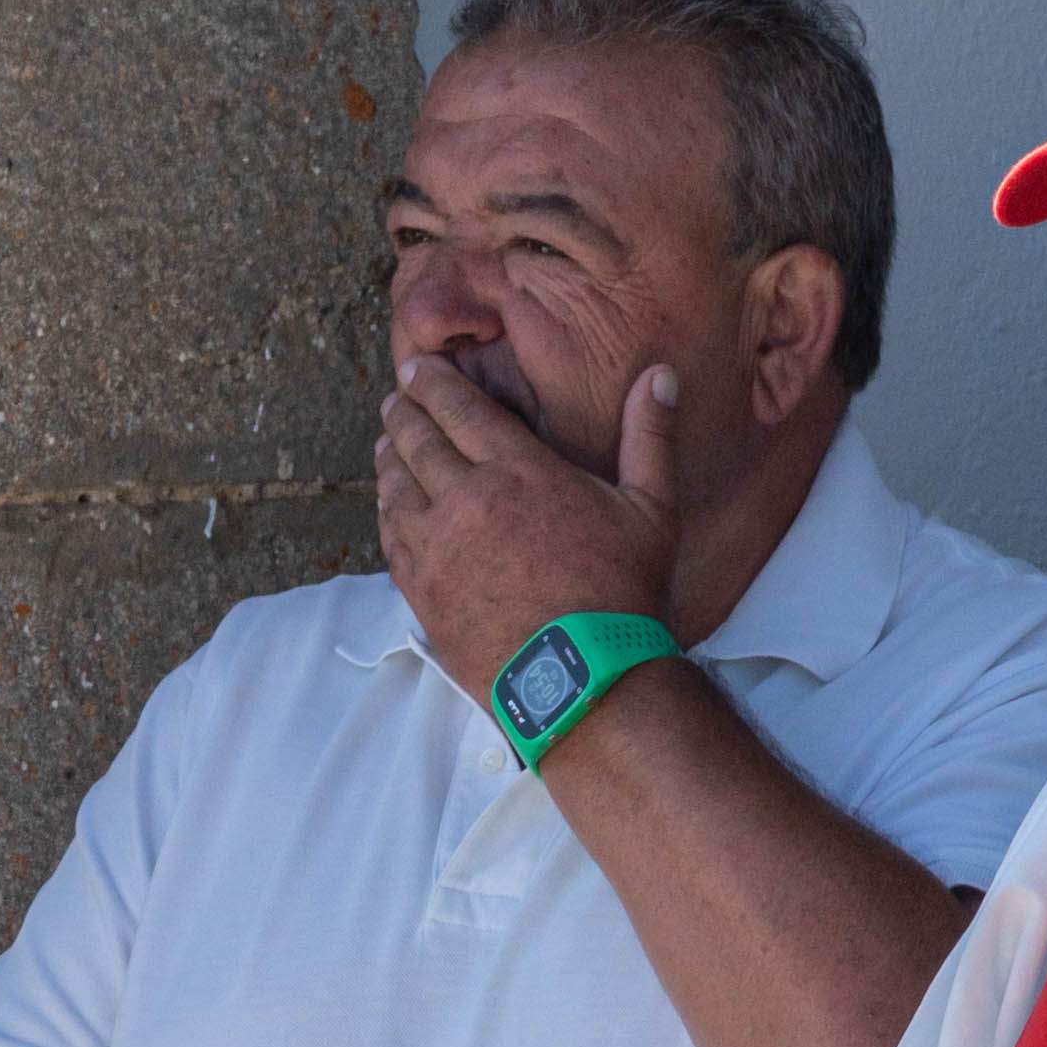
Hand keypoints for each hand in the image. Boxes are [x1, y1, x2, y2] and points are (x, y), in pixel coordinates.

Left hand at [375, 345, 684, 704]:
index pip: (460, 408)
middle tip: (398, 396)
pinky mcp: (421, 589)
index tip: (419, 367)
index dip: (434, 382)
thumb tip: (660, 375)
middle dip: (405, 411)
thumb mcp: (651, 509)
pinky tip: (389, 502)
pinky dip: (386, 508)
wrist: (580, 678)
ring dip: (389, 454)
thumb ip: (649, 436)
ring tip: (387, 441)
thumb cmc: (621, 593)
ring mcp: (438, 545)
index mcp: (519, 469)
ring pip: (396, 484)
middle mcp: (468, 498)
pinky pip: (390, 534)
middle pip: (418, 439)